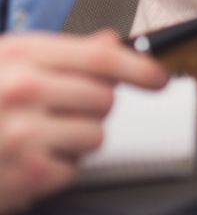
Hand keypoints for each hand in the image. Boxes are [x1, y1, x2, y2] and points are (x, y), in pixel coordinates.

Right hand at [0, 31, 166, 210]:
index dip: (138, 68)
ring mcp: (23, 135)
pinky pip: (72, 170)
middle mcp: (22, 91)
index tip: (159, 79)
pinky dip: (53, 171)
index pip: (100, 58)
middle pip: (104, 100)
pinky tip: (23, 162)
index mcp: (18, 57)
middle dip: (88, 110)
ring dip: (74, 142)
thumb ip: (56, 56)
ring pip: (95, 136)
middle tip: (53, 115)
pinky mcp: (27, 175)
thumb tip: (110, 43)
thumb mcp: (3, 66)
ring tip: (34, 139)